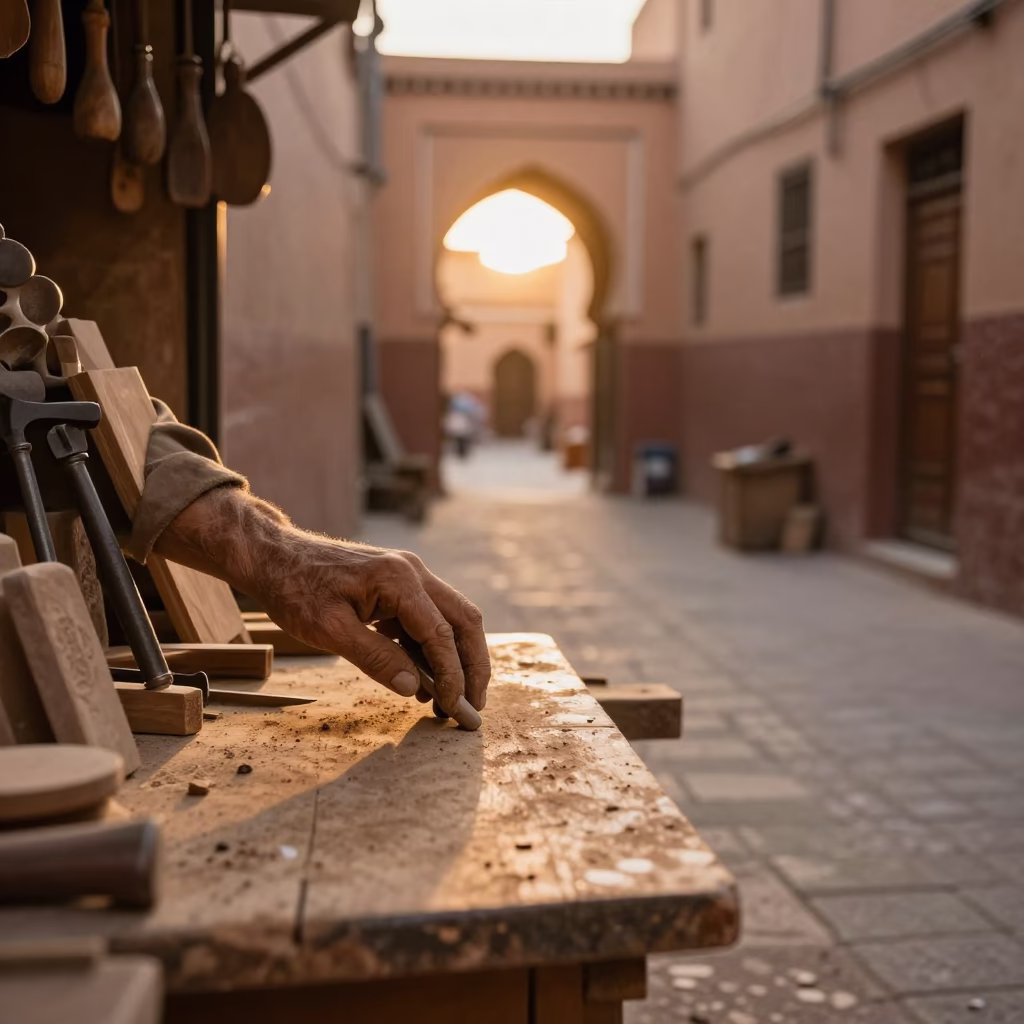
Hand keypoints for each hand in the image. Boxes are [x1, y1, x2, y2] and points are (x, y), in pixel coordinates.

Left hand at [156, 487, 489, 715]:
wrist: (275, 557)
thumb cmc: (295, 590)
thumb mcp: (329, 631)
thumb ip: (376, 658)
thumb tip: (414, 689)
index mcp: (399, 579)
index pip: (442, 634)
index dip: (452, 675)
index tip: (453, 709)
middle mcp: (413, 572)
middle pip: (464, 621)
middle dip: (473, 666)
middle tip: (471, 708)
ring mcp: (409, 575)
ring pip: (452, 619)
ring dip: (456, 659)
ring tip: (448, 701)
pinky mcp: (399, 585)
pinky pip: (429, 618)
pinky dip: (433, 650)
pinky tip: (423, 680)